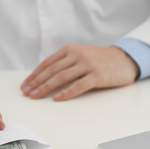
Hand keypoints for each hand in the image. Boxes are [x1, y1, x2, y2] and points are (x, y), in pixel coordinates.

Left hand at [21, 44, 139, 100]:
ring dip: (46, 88)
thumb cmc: (99, 60)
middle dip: (36, 83)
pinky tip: (57, 99)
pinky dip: (66, 93)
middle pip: (51, 71)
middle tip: (26, 93)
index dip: (34, 75)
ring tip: (36, 96)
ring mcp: (87, 64)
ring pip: (61, 77)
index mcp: (70, 49)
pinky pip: (79, 85)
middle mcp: (77, 55)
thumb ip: (64, 63)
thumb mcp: (80, 56)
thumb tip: (43, 78)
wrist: (124, 59)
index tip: (25, 85)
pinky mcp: (97, 75)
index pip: (47, 64)